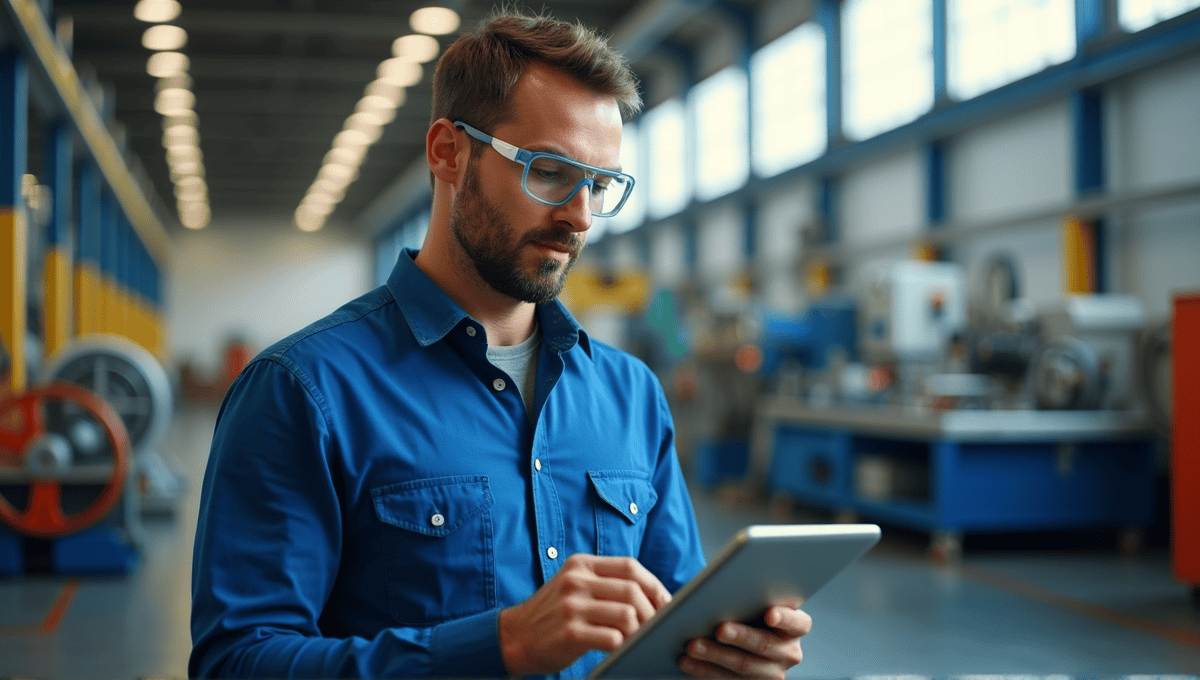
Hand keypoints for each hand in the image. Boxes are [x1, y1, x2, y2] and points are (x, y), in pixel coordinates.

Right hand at [498, 553, 671, 674]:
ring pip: (627, 614)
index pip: (630, 567)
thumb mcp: (573, 585)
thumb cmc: (553, 613)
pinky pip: (612, 638)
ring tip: (640, 639)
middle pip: (633, 590)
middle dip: (653, 611)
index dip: (654, 585)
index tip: (665, 603)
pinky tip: (623, 649)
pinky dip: (624, 645)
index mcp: (581, 564)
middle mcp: (576, 580)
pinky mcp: (570, 633)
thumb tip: (652, 594)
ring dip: (640, 630)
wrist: (515, 636)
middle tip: (658, 626)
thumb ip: (604, 582)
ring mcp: (572, 606)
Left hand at [678, 606, 811, 677]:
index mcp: (795, 628)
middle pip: (765, 646)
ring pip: (743, 666)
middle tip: (720, 629)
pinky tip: (686, 661)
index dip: (786, 618)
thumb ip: (750, 595)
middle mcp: (789, 653)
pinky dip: (703, 670)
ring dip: (715, 655)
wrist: (744, 638)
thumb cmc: (749, 609)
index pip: (799, 623)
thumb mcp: (755, 601)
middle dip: (741, 636)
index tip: (769, 614)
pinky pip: (725, 679)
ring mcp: (771, 674)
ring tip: (693, 645)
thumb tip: (726, 588)